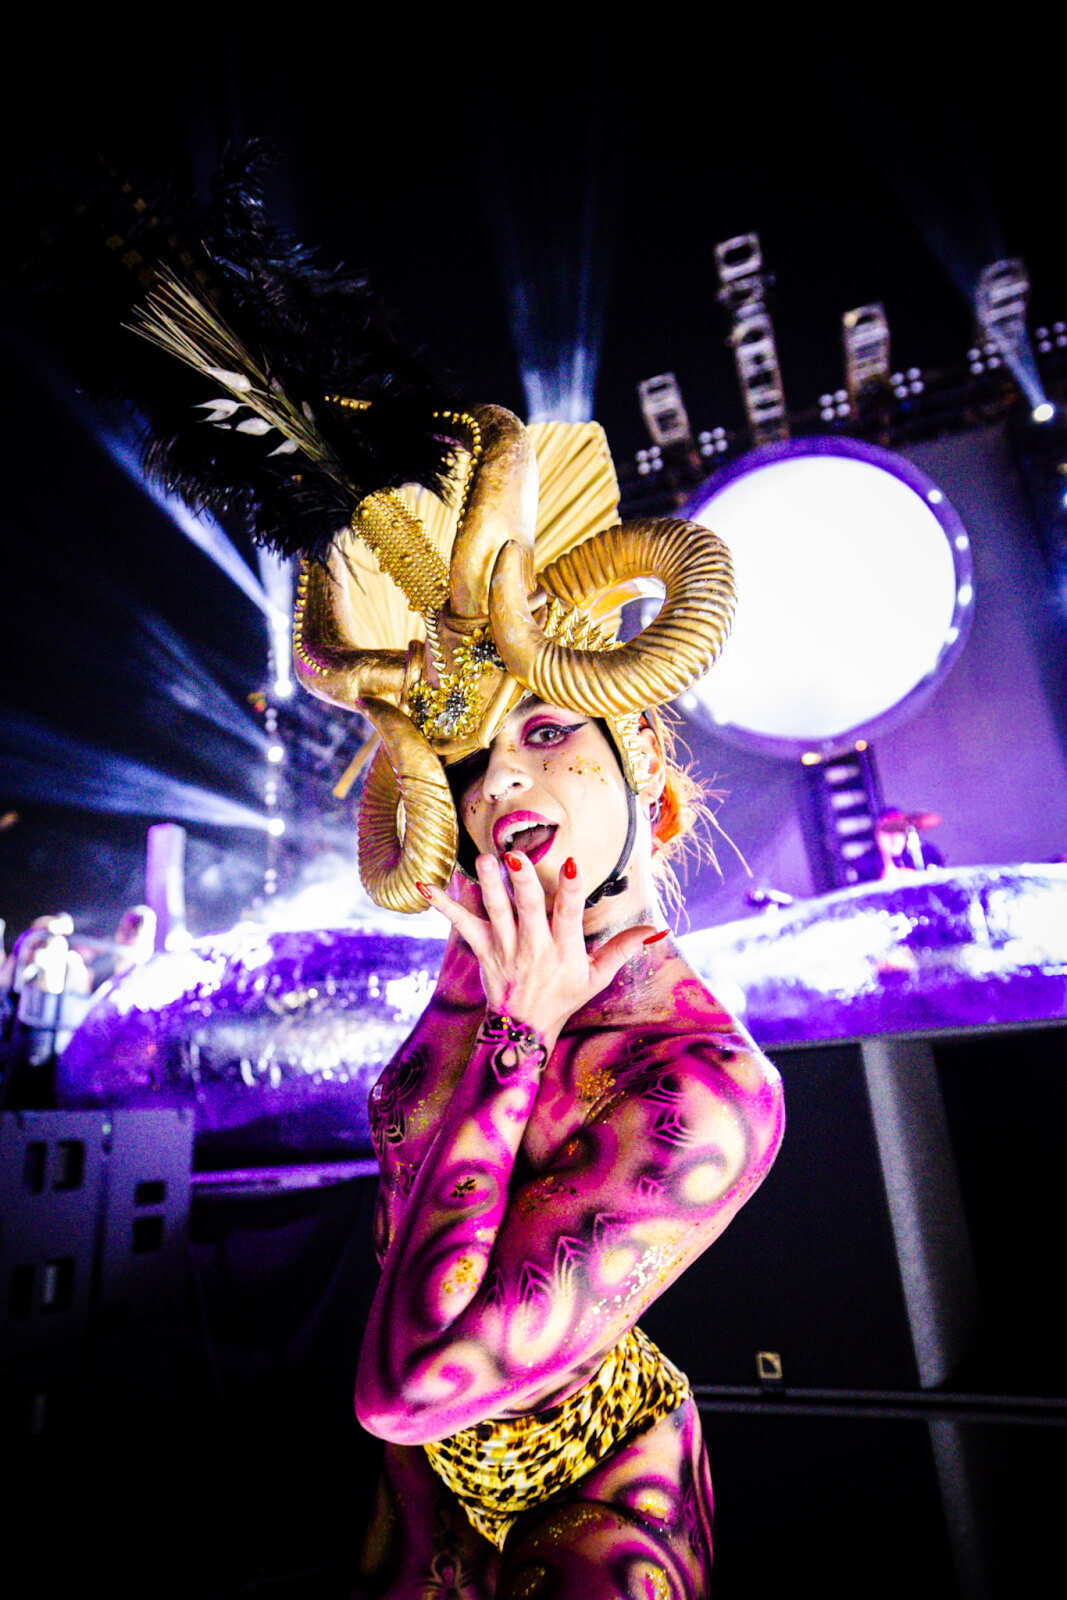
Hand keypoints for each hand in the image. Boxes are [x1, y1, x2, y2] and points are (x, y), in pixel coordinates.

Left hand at [420, 854, 655, 1042]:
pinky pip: (462, 925)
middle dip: (522, 883)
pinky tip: (426, 886)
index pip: (570, 917)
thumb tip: (655, 930)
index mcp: (564, 951)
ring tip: (483, 860)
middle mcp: (533, 949)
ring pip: (495, 914)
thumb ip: (622, 949)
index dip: (572, 892)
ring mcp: (504, 950)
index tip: (571, 865)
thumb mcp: (596, 977)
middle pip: (528, 911)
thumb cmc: (564, 997)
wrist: (523, 1030)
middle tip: (513, 856)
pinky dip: (444, 906)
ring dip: (488, 886)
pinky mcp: (482, 951)